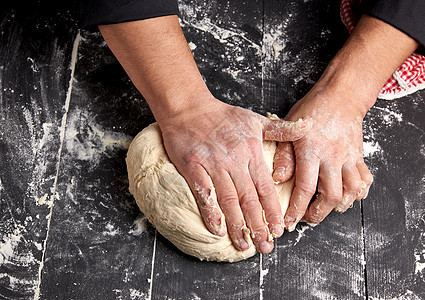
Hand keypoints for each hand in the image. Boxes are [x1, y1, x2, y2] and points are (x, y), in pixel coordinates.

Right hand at [158, 97, 311, 252]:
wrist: (188, 108)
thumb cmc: (222, 115)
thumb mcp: (255, 119)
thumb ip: (282, 129)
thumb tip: (309, 126)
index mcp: (252, 152)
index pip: (267, 188)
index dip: (274, 211)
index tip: (279, 230)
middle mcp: (234, 161)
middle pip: (250, 199)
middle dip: (259, 225)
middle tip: (266, 246)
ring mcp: (213, 165)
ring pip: (229, 200)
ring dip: (238, 225)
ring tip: (244, 245)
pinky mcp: (193, 167)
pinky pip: (204, 194)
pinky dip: (211, 213)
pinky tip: (217, 230)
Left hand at [272, 14, 419, 230]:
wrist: (341, 96)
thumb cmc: (311, 111)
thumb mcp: (289, 129)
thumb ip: (283, 154)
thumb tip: (277, 178)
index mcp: (311, 151)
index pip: (305, 188)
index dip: (297, 209)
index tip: (290, 222)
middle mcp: (332, 157)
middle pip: (331, 195)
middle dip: (318, 213)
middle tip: (307, 218)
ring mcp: (348, 158)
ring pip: (351, 191)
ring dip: (339, 205)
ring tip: (327, 208)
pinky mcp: (359, 157)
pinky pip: (365, 180)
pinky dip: (359, 192)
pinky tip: (348, 195)